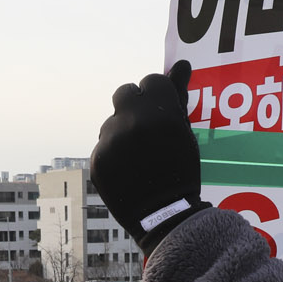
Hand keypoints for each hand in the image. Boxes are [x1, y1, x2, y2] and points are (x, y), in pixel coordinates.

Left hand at [91, 61, 203, 248]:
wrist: (164, 216)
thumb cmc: (181, 171)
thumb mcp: (185, 133)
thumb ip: (179, 97)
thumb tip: (182, 65)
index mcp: (160, 112)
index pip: (151, 81)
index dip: (158, 96)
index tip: (163, 112)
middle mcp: (132, 122)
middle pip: (125, 93)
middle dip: (135, 105)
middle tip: (146, 127)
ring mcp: (111, 141)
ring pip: (112, 121)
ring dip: (122, 131)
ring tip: (138, 156)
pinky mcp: (96, 159)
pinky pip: (103, 144)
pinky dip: (113, 153)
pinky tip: (127, 169)